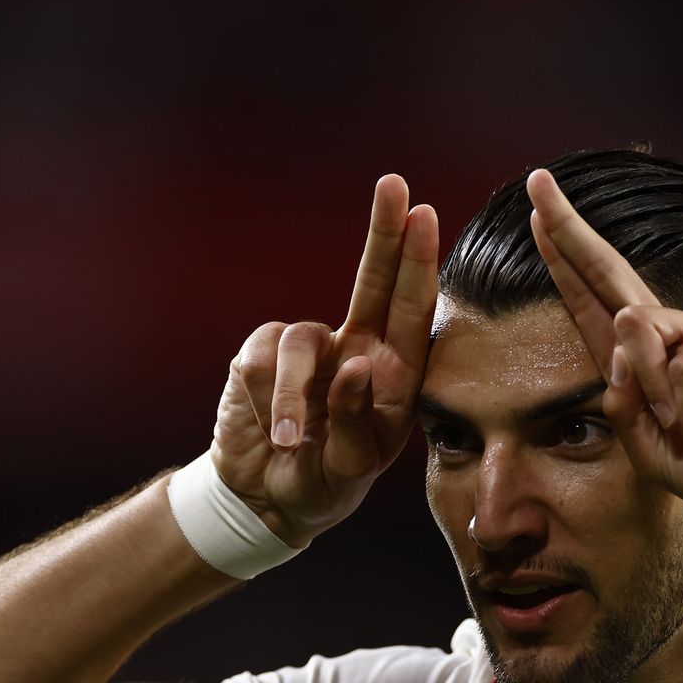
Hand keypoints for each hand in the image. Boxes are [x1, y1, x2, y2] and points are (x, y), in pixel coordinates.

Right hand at [207, 175, 438, 546]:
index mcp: (394, 374)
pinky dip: (262, 402)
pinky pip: (258, 362)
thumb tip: (355, 364)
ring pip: (300, 346)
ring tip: (289, 443)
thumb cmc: (324, 483)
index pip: (413, 311)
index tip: (424, 215)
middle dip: (383, 233)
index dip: (419, 262)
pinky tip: (268, 430)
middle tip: (393, 184)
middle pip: (373, 281)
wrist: (266, 498)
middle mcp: (356, 349)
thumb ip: (357, 421)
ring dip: (291, 400)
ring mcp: (309, 349)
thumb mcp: (351, 468)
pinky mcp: (260, 355)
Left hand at [525, 168, 682, 532]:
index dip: (562, 262)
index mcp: (644, 360)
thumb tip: (618, 356)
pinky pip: (682, 362)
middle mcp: (670, 333)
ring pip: (635, 328)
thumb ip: (623, 410)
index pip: (590, 303)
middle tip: (538, 185)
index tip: (534, 217)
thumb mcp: (652, 453)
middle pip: (608, 270)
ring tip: (677, 431)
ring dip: (649, 391)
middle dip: (568, 230)